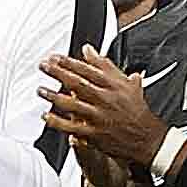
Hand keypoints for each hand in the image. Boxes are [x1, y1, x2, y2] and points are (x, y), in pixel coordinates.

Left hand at [41, 47, 166, 173]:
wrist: (146, 137)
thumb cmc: (136, 110)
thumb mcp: (126, 82)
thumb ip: (105, 65)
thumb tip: (89, 50)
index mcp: (113, 85)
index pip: (88, 70)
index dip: (69, 62)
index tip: (55, 58)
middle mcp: (105, 98)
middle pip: (77, 83)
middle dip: (58, 73)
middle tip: (44, 67)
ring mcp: (98, 116)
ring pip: (72, 104)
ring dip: (54, 96)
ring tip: (41, 90)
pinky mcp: (94, 133)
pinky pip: (71, 127)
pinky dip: (57, 122)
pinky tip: (46, 116)